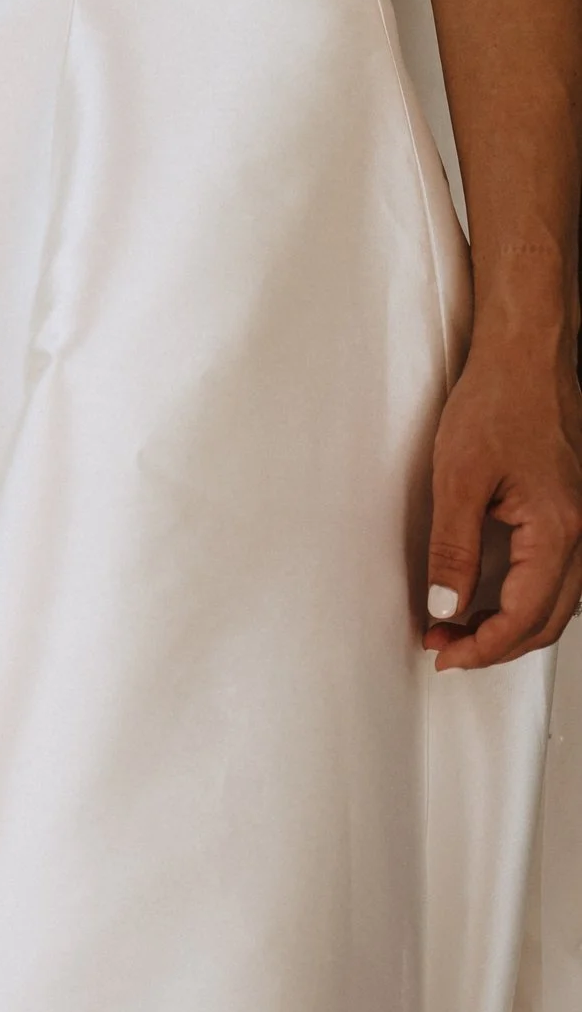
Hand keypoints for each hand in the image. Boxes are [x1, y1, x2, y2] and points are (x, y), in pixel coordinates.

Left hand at [425, 348, 581, 668]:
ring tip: (456, 626)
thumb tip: (445, 606)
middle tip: (444, 647)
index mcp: (558, 529)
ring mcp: (581, 521)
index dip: (483, 645)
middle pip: (547, 619)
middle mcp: (581, 531)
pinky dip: (524, 597)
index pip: (525, 615)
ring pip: (556, 600)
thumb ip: (453, 551)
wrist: (526, 358)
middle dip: (496, 645)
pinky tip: (488, 596)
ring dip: (510, 624)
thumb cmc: (498, 403)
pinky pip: (556, 574)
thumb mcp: (457, 481)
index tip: (444, 653)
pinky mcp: (570, 511)